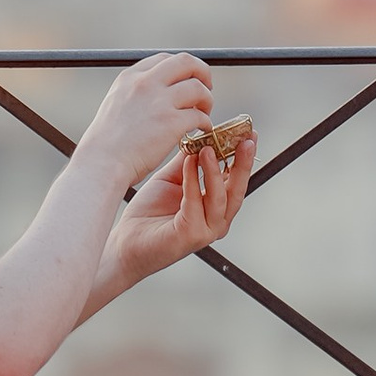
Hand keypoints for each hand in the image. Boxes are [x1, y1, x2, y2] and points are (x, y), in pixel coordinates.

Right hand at [79, 50, 215, 195]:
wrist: (101, 164)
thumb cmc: (106, 144)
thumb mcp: (115, 104)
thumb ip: (136, 94)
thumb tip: (158, 95)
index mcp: (130, 77)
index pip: (165, 59)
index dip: (182, 69)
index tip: (187, 81)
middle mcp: (145, 83)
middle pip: (187, 63)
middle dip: (203, 74)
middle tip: (206, 89)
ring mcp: (160, 102)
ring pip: (199, 89)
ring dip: (207, 100)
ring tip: (203, 114)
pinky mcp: (171, 123)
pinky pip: (200, 116)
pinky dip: (206, 124)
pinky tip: (202, 132)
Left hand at [99, 126, 256, 295]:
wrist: (126, 242)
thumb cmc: (149, 213)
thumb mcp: (171, 179)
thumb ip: (188, 162)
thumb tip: (200, 136)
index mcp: (216, 207)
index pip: (236, 180)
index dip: (244, 157)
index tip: (249, 134)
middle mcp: (217, 220)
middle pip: (237, 189)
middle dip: (243, 163)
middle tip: (246, 139)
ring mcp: (206, 230)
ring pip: (220, 197)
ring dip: (215, 170)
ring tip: (209, 148)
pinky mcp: (192, 235)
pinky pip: (195, 203)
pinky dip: (192, 181)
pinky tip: (189, 162)